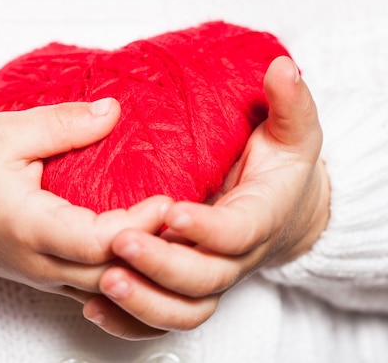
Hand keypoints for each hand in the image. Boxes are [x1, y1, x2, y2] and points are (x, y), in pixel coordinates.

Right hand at [0, 98, 170, 301]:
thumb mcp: (5, 134)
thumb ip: (62, 123)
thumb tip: (113, 111)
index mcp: (30, 226)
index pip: (99, 239)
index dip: (140, 225)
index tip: (170, 198)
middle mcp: (43, 262)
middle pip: (115, 273)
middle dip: (156, 250)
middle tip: (190, 219)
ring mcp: (48, 277)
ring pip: (111, 288)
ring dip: (147, 265)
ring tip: (178, 236)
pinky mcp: (51, 278)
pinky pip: (100, 287)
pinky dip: (129, 274)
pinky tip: (149, 252)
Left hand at [83, 56, 330, 338]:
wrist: (285, 209)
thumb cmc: (282, 166)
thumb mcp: (293, 132)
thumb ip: (290, 103)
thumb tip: (283, 66)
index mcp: (258, 219)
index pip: (236, 234)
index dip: (206, 229)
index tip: (170, 211)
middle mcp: (234, 258)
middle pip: (203, 279)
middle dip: (162, 265)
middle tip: (119, 242)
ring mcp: (209, 276)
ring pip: (182, 309)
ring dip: (143, 301)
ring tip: (103, 281)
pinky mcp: (186, 287)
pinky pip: (162, 317)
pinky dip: (129, 321)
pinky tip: (94, 307)